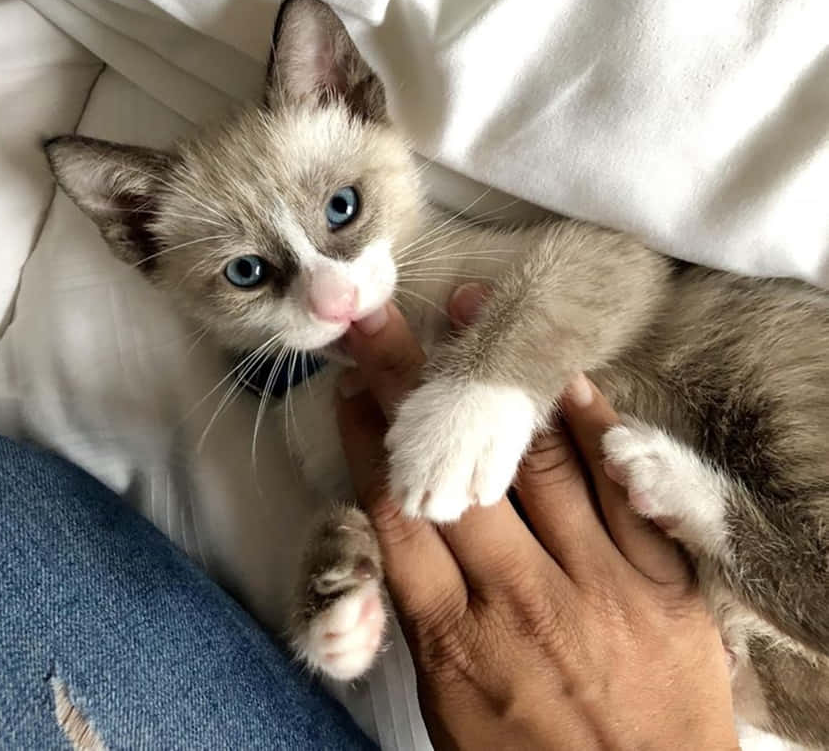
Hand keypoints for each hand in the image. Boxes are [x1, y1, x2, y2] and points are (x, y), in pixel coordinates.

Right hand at [336, 288, 738, 750]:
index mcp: (453, 638)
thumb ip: (423, 616)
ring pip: (539, 461)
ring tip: (472, 315)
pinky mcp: (663, 584)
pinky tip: (563, 375)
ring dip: (499, 381)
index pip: (399, 511)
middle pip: (455, 469)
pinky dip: (592, 424)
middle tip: (386, 320)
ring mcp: (598, 586)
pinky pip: (622, 486)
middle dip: (414, 384)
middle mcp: (519, 599)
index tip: (357, 384)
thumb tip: (399, 529)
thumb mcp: (448, 706)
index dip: (371, 437)